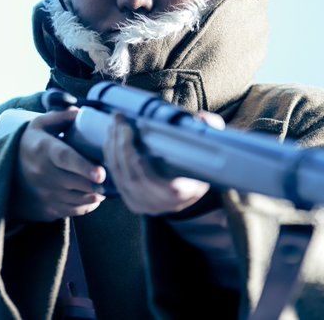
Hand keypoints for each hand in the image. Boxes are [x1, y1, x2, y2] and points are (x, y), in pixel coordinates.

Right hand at [11, 108, 105, 221]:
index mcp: (44, 149)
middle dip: (97, 183)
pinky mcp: (47, 208)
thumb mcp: (39, 125)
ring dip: (95, 195)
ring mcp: (45, 193)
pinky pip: (73, 211)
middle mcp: (43, 174)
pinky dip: (87, 206)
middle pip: (77, 182)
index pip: (65, 159)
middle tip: (111, 178)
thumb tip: (80, 113)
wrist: (5, 171)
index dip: (84, 167)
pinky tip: (94, 197)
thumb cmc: (31, 144)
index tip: (101, 173)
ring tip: (104, 187)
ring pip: (78, 199)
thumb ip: (60, 117)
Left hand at [103, 111, 224, 214]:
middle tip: (120, 120)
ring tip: (114, 124)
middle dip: (120, 145)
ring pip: (120, 177)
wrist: (196, 190)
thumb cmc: (203, 166)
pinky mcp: (133, 201)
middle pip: (129, 175)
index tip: (129, 131)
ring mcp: (143, 205)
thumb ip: (210, 132)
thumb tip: (202, 118)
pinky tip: (111, 139)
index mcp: (177, 194)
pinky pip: (116, 179)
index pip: (147, 178)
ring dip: (112, 148)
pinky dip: (111, 157)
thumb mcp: (212, 149)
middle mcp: (158, 204)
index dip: (133, 156)